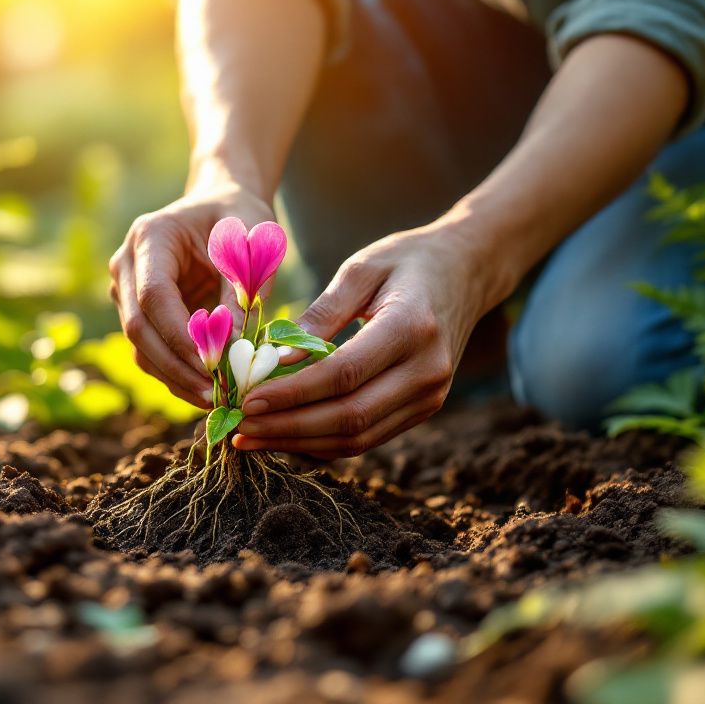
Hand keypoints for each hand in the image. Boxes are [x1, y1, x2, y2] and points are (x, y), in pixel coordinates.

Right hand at [110, 187, 276, 406]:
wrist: (219, 209)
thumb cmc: (238, 218)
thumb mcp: (251, 242)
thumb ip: (244, 287)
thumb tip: (235, 344)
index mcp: (150, 237)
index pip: (153, 295)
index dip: (179, 335)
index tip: (214, 365)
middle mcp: (126, 265)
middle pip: (138, 327)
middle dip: (176, 365)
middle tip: (215, 394)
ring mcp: (124, 291)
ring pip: (140, 348)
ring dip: (175, 378)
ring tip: (216, 399)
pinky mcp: (136, 314)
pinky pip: (150, 353)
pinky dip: (177, 375)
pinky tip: (206, 391)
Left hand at [233, 223, 501, 457]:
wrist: (466, 272)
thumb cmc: (406, 261)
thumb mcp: (361, 269)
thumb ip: (321, 313)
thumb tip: (276, 357)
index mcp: (412, 328)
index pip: (343, 375)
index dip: (292, 394)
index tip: (247, 400)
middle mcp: (427, 371)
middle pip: (349, 417)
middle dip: (288, 428)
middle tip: (239, 429)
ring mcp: (430, 397)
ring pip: (357, 439)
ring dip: (299, 443)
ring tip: (250, 439)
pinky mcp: (423, 410)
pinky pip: (367, 439)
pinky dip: (321, 443)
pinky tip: (283, 435)